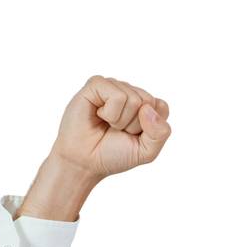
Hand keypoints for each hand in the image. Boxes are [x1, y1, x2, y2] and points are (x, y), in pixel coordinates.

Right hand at [49, 75, 169, 182]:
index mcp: (143, 104)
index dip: (149, 129)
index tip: (133, 136)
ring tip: (107, 124)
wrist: (85, 162)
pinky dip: (110, 113)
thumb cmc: (113, 155)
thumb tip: (148, 108)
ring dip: (120, 121)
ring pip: (134, 99)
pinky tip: (98, 115)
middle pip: (148, 102)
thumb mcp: (146, 152)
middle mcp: (129, 91)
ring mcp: (112, 86)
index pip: (161, 107)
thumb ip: (160, 133)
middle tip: (118, 131)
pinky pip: (117, 96)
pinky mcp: (96, 84)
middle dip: (134, 125)